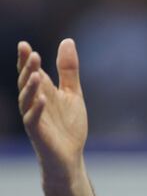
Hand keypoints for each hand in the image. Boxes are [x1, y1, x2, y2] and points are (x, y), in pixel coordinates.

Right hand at [17, 39, 87, 172]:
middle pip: (26, 83)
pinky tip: (42, 99)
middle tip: (31, 54)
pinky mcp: (38, 133)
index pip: (31, 72)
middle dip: (27, 69)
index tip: (24, 45)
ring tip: (35, 74)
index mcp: (42, 91)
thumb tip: (66, 40)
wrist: (70, 156)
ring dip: (30, 87)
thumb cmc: (69, 125)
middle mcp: (34, 102)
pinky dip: (37, 109)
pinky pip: (33, 119)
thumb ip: (68, 70)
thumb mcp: (72, 93)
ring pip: (26, 100)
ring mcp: (34, 117)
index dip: (25, 60)